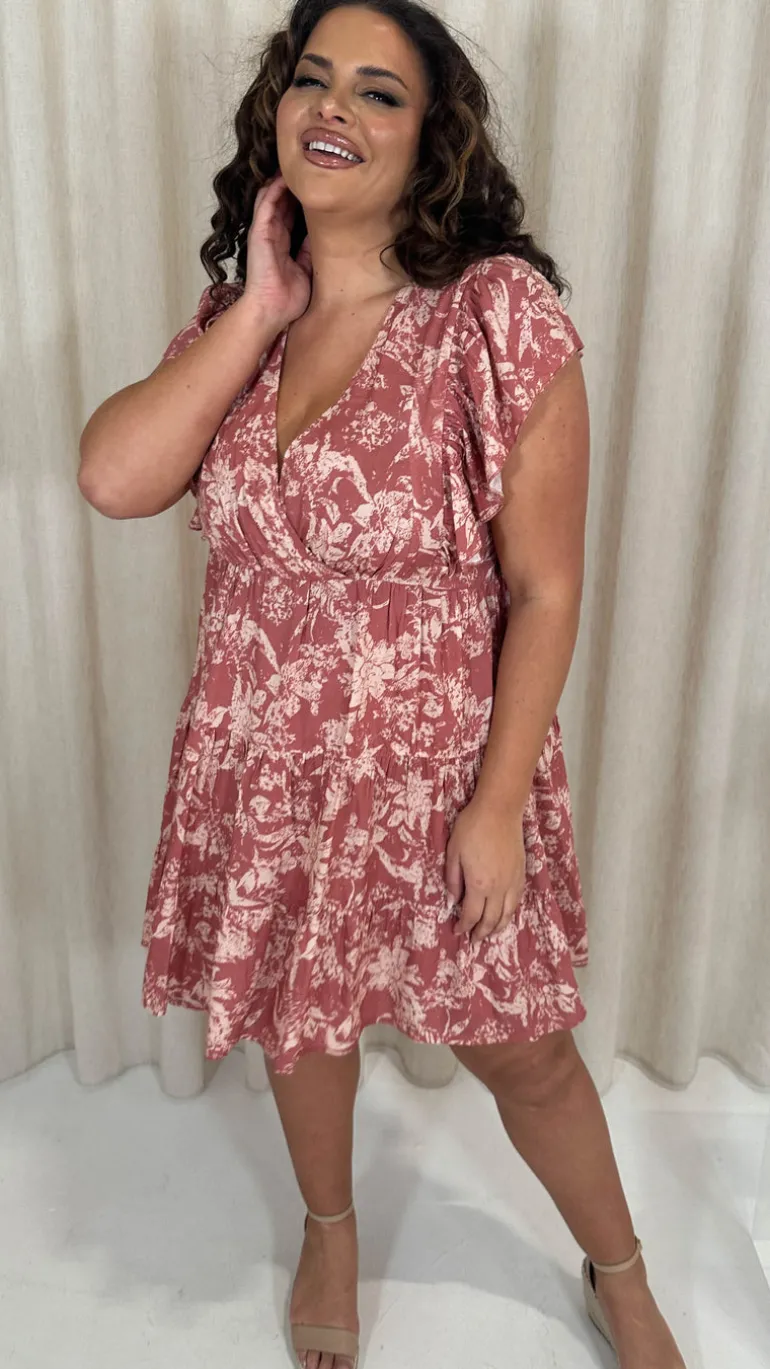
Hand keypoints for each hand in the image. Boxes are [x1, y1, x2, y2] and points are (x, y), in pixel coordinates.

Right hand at [243, 173, 311, 328]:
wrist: (271, 310)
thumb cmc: (288, 298)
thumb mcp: (307, 270)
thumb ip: (311, 251)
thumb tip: (327, 233)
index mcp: (283, 243)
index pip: (292, 214)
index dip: (302, 199)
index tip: (318, 186)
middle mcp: (273, 234)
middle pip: (283, 201)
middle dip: (294, 185)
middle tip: (309, 167)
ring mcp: (264, 231)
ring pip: (272, 197)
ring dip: (282, 181)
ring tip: (296, 164)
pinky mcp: (258, 231)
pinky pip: (265, 204)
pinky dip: (274, 189)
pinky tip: (284, 176)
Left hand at [445, 796, 526, 943]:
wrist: (500, 810)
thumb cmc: (472, 828)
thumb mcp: (453, 852)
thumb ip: (453, 879)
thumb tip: (452, 901)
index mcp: (479, 884)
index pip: (471, 915)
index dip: (464, 926)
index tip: (457, 931)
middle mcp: (498, 888)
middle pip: (491, 920)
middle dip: (481, 933)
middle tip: (474, 940)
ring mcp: (513, 882)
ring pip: (507, 914)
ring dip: (498, 928)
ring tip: (490, 934)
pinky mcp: (521, 874)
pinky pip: (517, 901)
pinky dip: (510, 913)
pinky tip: (505, 914)